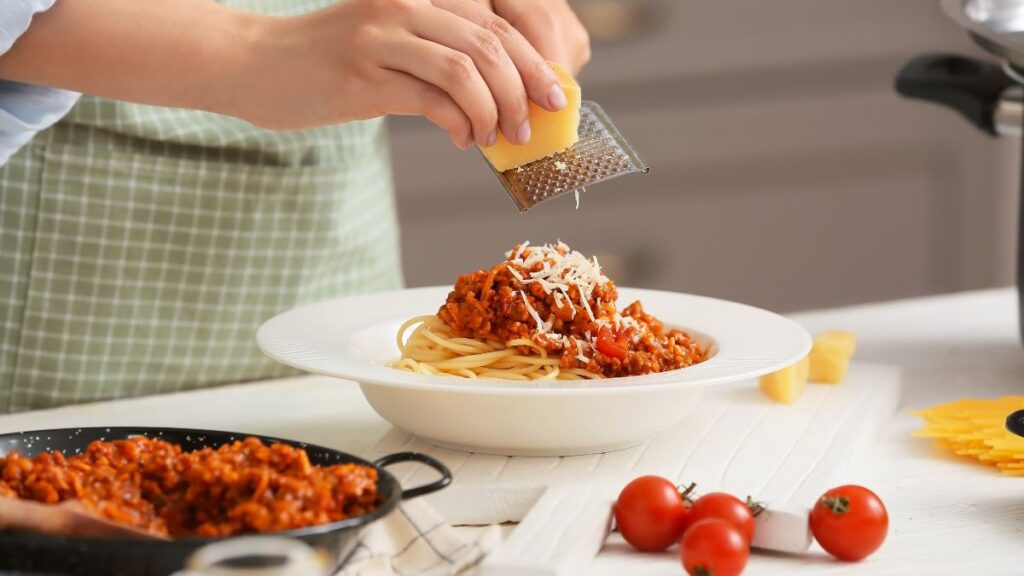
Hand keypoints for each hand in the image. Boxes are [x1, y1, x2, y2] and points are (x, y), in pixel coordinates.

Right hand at [242, 0, 570, 147]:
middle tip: (532, 126)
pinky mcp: (363, 77)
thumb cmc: (327, 61)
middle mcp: (403, 5)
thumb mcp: (388, 41)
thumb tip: (501, 93)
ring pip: (467, 70)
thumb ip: (438, 54)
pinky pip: (433, 100)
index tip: (555, 95)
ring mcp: (381, 37)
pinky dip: (461, 124)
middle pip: (490, 44)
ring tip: (500, 137)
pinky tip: (464, 140)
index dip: (534, 61)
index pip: (494, 22)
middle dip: (524, 89)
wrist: (254, 63)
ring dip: (495, 110)